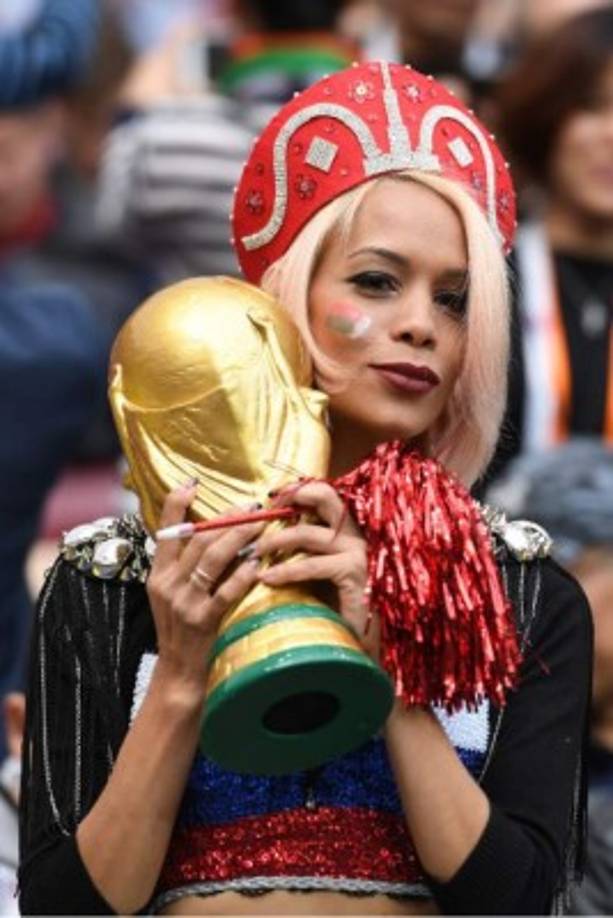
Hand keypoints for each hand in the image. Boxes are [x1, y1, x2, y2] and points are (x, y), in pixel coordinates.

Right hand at [146, 482, 263, 693]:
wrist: (178, 673)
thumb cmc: (181, 629)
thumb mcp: (171, 594)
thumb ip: (184, 565)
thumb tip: (211, 531)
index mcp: (158, 574)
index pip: (165, 531)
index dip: (175, 504)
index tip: (191, 483)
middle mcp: (167, 585)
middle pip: (198, 540)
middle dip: (227, 519)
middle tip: (251, 505)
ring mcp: (185, 603)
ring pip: (212, 559)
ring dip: (240, 538)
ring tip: (261, 524)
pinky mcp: (203, 621)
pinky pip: (226, 591)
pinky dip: (244, 574)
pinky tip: (259, 563)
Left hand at [255, 481, 379, 660]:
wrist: (354, 645)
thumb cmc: (331, 608)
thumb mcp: (311, 572)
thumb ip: (298, 549)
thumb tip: (260, 534)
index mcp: (345, 530)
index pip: (324, 494)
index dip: (297, 489)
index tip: (270, 496)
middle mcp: (354, 535)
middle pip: (325, 497)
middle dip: (291, 497)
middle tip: (261, 511)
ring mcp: (357, 553)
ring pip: (308, 533)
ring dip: (275, 540)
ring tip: (253, 552)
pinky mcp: (354, 574)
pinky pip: (313, 565)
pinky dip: (286, 571)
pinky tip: (267, 578)